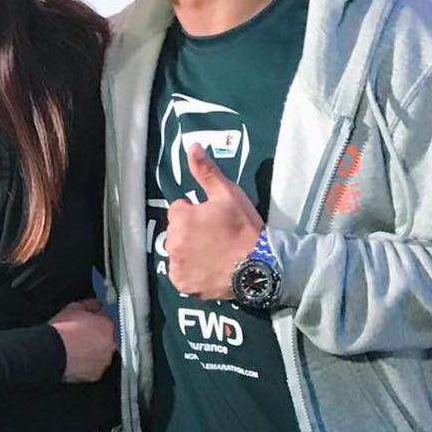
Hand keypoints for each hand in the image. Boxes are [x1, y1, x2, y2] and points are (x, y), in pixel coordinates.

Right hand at [51, 298, 116, 382]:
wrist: (51, 353)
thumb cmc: (61, 332)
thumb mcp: (74, 308)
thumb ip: (89, 304)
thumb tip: (94, 304)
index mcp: (107, 326)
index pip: (106, 320)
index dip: (94, 321)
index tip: (86, 323)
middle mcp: (109, 344)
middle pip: (105, 338)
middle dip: (95, 337)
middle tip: (80, 336)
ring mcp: (103, 361)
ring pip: (101, 354)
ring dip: (93, 351)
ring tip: (76, 349)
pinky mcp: (95, 374)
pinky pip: (94, 367)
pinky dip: (87, 365)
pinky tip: (76, 359)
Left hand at [165, 144, 262, 299]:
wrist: (258, 266)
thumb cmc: (243, 228)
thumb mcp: (228, 194)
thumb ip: (206, 171)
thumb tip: (191, 147)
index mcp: (181, 217)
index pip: (179, 210)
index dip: (196, 213)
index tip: (214, 220)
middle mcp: (172, 242)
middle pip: (176, 231)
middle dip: (191, 231)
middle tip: (215, 237)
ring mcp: (176, 265)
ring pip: (177, 252)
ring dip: (189, 251)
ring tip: (213, 254)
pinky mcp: (182, 284)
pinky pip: (180, 274)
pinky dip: (190, 272)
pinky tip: (208, 268)